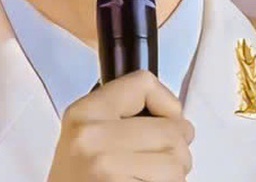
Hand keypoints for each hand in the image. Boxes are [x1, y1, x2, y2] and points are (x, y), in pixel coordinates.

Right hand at [47, 70, 193, 181]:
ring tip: (145, 180)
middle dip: (176, 150)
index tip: (163, 122)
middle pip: (172, 130)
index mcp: (83, 113)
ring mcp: (106, 168)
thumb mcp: (86, 136)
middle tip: (157, 164)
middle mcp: (91, 137)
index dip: (166, 105)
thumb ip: (122, 118)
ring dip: (173, 176)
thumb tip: (177, 118)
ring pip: (177, 164)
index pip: (143, 83)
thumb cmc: (78, 181)